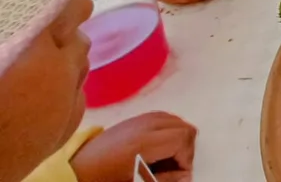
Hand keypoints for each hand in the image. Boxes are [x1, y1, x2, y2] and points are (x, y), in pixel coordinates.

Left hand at [71, 113, 195, 181]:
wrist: (79, 169)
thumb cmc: (107, 179)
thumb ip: (164, 180)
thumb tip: (186, 177)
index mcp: (144, 142)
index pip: (182, 138)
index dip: (187, 158)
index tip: (179, 174)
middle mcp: (145, 125)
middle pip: (183, 127)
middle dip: (186, 149)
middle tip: (176, 168)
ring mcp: (140, 119)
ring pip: (175, 120)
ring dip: (178, 138)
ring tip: (168, 158)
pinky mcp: (135, 118)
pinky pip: (163, 118)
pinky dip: (169, 130)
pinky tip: (160, 147)